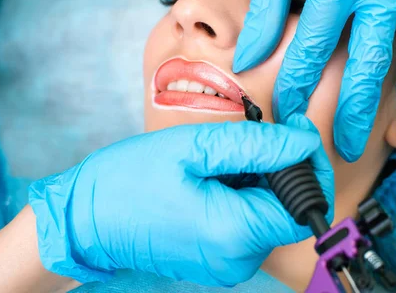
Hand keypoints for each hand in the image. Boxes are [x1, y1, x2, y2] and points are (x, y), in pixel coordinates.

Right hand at [29, 118, 332, 285]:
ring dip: (259, 180)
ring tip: (222, 157)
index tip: (296, 131)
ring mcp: (226, 264)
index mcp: (233, 233)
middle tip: (252, 136)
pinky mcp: (217, 259)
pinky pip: (247, 224)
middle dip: (281, 168)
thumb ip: (257, 146)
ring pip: (268, 214)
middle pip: (288, 210)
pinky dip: (243, 194)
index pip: (304, 206)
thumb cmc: (128, 181)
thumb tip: (304, 140)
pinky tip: (216, 176)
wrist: (85, 220)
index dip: (310, 167)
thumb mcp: (194, 148)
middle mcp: (236, 260)